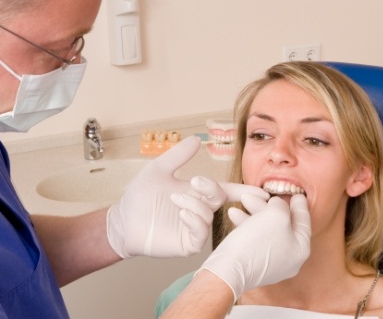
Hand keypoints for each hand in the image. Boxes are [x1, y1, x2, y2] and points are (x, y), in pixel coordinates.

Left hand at [106, 136, 267, 258]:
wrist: (123, 220)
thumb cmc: (140, 196)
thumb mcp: (158, 170)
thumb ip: (178, 156)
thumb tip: (196, 139)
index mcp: (197, 193)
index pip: (225, 190)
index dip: (242, 191)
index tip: (259, 191)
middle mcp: (199, 210)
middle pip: (220, 199)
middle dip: (212, 189)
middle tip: (196, 183)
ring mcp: (194, 227)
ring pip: (210, 216)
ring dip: (197, 205)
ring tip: (177, 200)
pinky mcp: (186, 243)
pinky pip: (200, 234)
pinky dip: (196, 221)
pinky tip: (183, 213)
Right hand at [199, 193, 310, 301]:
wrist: (229, 269)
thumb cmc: (256, 242)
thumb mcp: (275, 215)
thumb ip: (281, 205)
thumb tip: (277, 204)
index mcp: (301, 249)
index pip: (304, 222)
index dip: (300, 205)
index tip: (297, 194)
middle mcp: (289, 259)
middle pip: (283, 225)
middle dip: (270, 206)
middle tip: (263, 193)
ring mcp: (271, 264)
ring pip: (266, 230)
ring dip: (254, 213)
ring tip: (243, 199)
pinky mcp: (254, 265)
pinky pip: (254, 239)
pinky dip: (246, 225)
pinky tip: (234, 214)